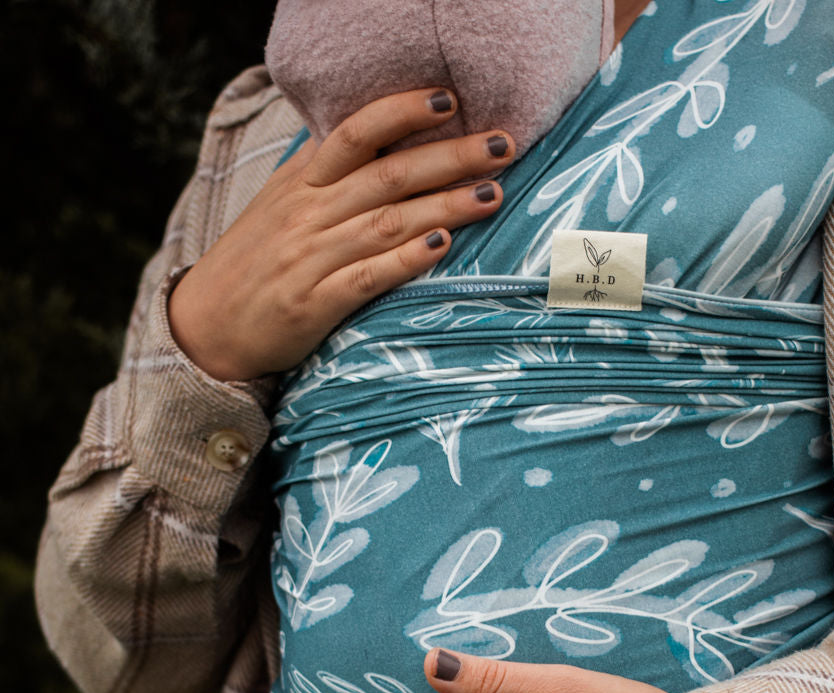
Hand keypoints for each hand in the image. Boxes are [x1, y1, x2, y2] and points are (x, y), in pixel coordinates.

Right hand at [168, 89, 513, 379]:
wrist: (206, 328)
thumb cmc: (254, 264)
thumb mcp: (279, 206)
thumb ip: (323, 175)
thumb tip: (375, 141)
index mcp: (300, 184)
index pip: (354, 133)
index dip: (402, 112)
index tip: (450, 101)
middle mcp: (306, 214)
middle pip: (387, 175)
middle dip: (451, 156)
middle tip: (504, 144)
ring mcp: (310, 259)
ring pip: (387, 222)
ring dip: (445, 205)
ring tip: (492, 193)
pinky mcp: (314, 304)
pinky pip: (368, 276)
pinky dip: (407, 259)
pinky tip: (443, 245)